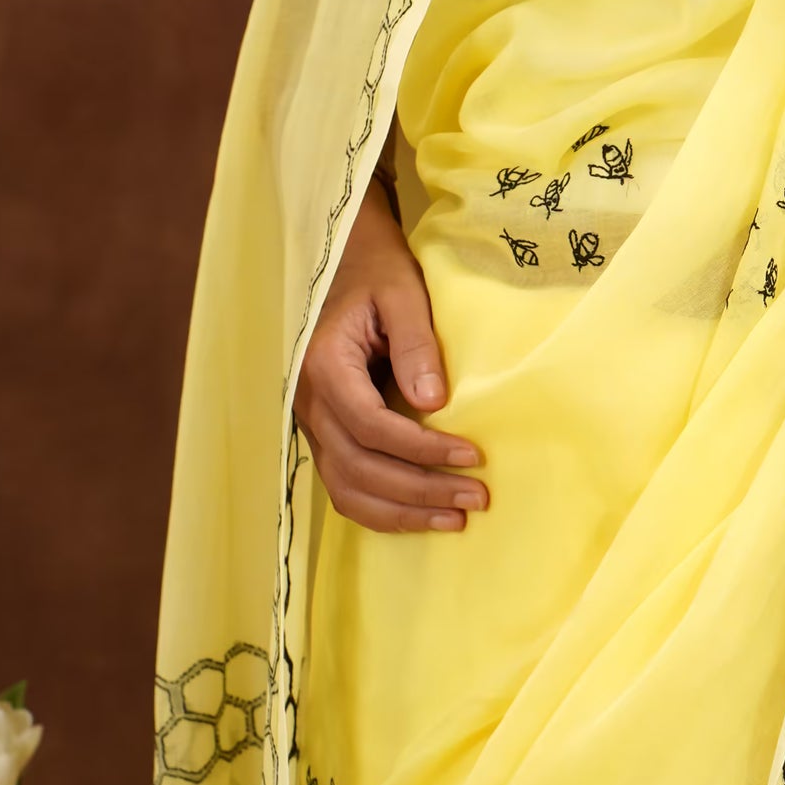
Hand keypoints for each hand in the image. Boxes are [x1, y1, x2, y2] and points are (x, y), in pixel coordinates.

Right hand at [292, 180, 488, 533]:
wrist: (349, 264)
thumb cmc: (378, 273)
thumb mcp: (403, 293)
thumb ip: (415, 344)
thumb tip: (434, 404)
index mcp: (324, 365)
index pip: (369, 425)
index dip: (420, 450)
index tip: (471, 456)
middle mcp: (308, 402)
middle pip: (359, 466)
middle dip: (419, 490)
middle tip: (476, 497)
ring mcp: (312, 423)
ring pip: (347, 488)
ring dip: (401, 512)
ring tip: (456, 519)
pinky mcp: (325, 434)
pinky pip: (345, 485)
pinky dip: (381, 510)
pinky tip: (421, 516)